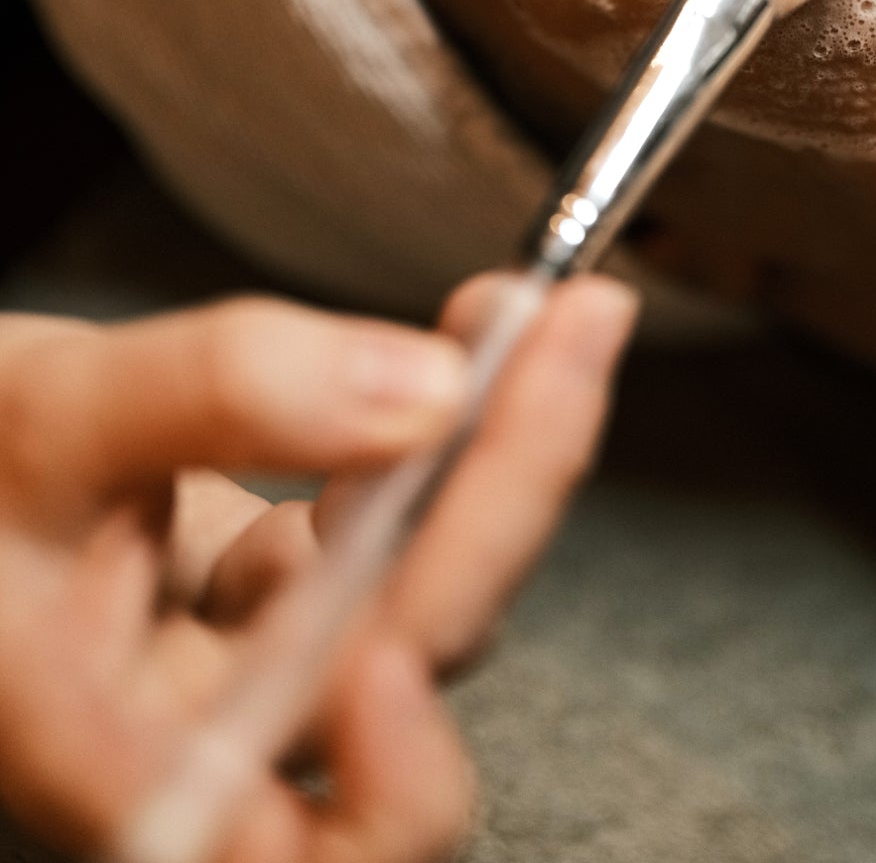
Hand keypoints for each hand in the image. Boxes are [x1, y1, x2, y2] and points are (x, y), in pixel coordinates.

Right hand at [0, 274, 636, 862]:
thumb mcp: (50, 414)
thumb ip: (219, 395)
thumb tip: (427, 393)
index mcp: (115, 760)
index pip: (292, 841)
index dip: (388, 784)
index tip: (408, 644)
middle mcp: (213, 740)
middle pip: (407, 673)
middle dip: (510, 495)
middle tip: (575, 328)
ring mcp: (264, 668)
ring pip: (431, 595)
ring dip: (508, 452)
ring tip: (547, 313)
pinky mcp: (291, 599)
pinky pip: (407, 536)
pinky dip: (457, 436)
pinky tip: (478, 338)